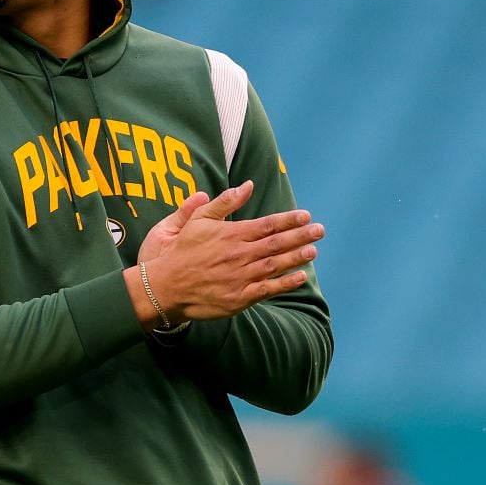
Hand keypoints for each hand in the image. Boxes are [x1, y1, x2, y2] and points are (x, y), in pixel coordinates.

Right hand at [131, 181, 323, 327]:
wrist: (165, 287)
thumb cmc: (181, 251)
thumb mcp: (197, 220)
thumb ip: (224, 202)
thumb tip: (248, 186)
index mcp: (231, 235)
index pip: (267, 224)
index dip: (288, 220)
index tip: (305, 216)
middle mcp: (239, 255)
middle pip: (276, 244)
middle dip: (300, 236)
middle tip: (320, 230)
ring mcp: (240, 278)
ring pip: (275, 265)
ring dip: (296, 257)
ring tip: (313, 249)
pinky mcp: (239, 298)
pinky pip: (268, 289)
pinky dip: (285, 283)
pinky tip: (300, 276)